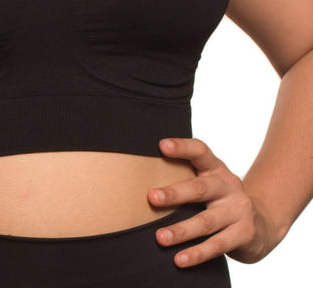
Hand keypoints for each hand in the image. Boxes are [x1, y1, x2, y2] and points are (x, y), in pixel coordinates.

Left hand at [148, 137, 272, 267]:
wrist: (260, 224)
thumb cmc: (220, 200)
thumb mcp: (209, 183)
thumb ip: (186, 178)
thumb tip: (143, 184)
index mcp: (216, 168)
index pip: (200, 152)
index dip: (182, 147)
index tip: (162, 145)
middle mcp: (229, 185)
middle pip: (200, 188)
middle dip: (175, 193)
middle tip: (152, 197)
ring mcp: (238, 210)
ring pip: (206, 221)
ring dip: (181, 230)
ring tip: (160, 237)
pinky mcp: (244, 233)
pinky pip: (217, 245)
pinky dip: (197, 253)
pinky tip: (180, 259)